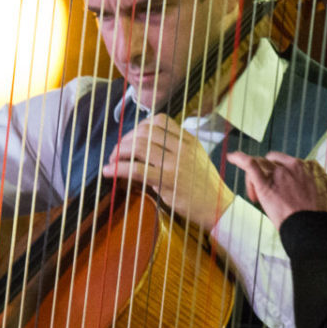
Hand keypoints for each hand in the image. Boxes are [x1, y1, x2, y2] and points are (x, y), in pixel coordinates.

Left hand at [100, 114, 234, 230]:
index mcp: (189, 140)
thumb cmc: (204, 185)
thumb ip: (175, 149)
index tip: (131, 138)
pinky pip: (137, 169)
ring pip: (139, 146)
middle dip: (125, 140)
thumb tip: (143, 147)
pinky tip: (109, 172)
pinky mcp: (167, 181)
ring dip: (119, 152)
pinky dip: (118, 169)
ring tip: (112, 161)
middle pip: (145, 131)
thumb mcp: (194, 159)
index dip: (139, 126)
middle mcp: (182, 147)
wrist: (218, 207)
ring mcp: (175, 163)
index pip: (160, 120)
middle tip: (116, 152)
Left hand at [225, 152, 326, 229]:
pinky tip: (231, 157)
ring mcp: (279, 174)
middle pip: (276, 163)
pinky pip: (249, 165)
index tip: (290, 194)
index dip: (290, 178)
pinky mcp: (265, 185)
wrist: (316, 231)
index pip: (295, 166)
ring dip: (257, 176)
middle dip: (272, 174)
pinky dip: (239, 158)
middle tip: (272, 195)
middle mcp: (294, 166)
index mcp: (310, 168)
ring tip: (255, 194)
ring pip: (262, 165)